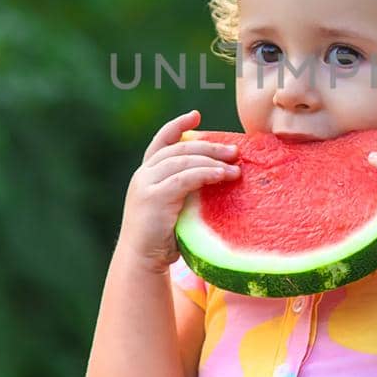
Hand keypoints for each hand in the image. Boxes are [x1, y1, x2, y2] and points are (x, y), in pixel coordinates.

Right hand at [118, 108, 239, 273]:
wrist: (141, 261)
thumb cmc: (162, 238)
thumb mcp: (172, 207)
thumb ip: (185, 190)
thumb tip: (219, 176)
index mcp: (146, 174)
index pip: (161, 142)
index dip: (177, 126)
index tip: (196, 115)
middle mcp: (143, 175)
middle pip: (179, 149)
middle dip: (209, 146)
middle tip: (235, 150)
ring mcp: (146, 184)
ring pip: (184, 161)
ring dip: (213, 160)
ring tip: (235, 166)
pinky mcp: (154, 197)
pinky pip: (186, 178)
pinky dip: (207, 173)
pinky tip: (223, 175)